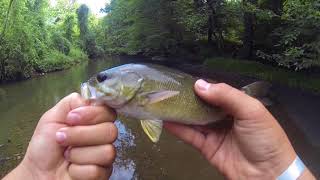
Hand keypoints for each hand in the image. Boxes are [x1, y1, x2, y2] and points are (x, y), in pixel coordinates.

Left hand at [4, 93, 117, 179]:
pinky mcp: (103, 174)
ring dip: (78, 154)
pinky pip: (97, 170)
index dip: (93, 114)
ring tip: (66, 155)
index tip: (71, 119)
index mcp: (95, 121)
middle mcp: (104, 137)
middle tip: (61, 138)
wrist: (38, 171)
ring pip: (107, 152)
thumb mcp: (53, 117)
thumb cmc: (46, 145)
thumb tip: (90, 100)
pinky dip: (78, 170)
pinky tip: (71, 169)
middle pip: (111, 131)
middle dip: (81, 135)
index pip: (109, 112)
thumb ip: (72, 102)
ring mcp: (105, 157)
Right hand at [165, 80, 314, 178]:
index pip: (216, 92)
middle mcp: (224, 117)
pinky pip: (190, 136)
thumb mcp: (251, 110)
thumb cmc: (265, 138)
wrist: (268, 174)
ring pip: (194, 120)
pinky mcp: (207, 147)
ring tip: (162, 102)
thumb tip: (199, 85)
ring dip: (180, 112)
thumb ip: (226, 95)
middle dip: (187, 98)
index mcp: (237, 105)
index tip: (183, 80)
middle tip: (168, 90)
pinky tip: (166, 120)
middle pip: (202, 105)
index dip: (201, 86)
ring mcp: (214, 132)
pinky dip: (178, 129)